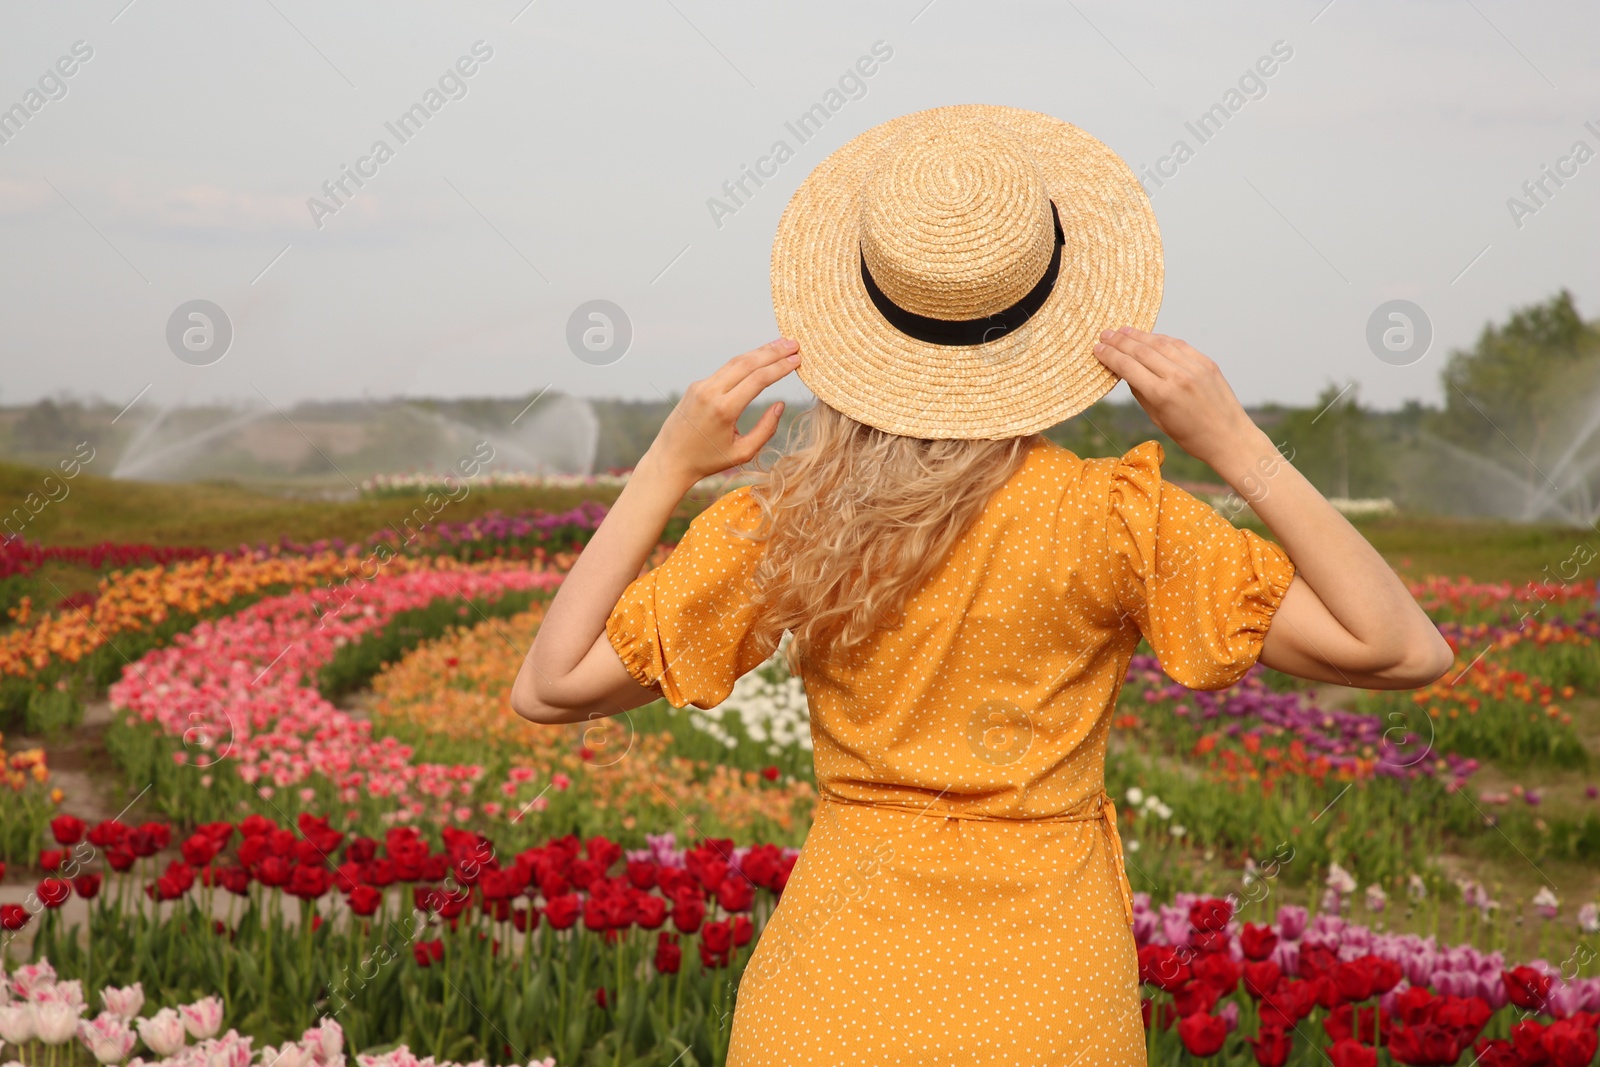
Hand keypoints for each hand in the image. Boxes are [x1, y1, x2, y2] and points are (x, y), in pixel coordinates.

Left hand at [643, 338, 799, 487]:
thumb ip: (766, 430)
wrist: (669, 460)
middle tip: (795, 344)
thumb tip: (780, 404)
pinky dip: (745, 361)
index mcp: (723, 410)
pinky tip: (758, 358)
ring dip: (759, 352)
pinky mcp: (696, 386)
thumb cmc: (708, 461)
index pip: (758, 379)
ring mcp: (701, 386)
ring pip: (735, 362)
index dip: (780, 367)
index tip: (798, 360)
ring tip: (781, 344)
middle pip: (747, 363)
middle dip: (773, 352)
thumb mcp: (742, 453)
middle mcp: (710, 392)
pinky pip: (724, 369)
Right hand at [1092, 327, 1262, 467]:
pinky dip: (1161, 339)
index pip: (1128, 367)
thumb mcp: (1158, 419)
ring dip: (1138, 335)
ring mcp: (1194, 367)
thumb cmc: (1191, 435)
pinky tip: (1149, 337)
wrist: (1229, 437)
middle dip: (1120, 341)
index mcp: (1162, 394)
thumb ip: (1141, 393)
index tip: (1097, 349)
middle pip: (1141, 351)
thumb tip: (1126, 372)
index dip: (1110, 356)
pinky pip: (1178, 344)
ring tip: (1123, 331)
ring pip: (1159, 343)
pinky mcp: (1206, 362)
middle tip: (1105, 335)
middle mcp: (1177, 376)